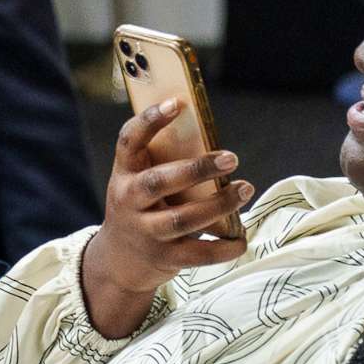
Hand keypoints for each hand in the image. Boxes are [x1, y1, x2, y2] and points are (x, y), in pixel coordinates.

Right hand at [80, 99, 251, 340]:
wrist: (118, 260)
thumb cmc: (141, 208)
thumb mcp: (139, 181)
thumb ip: (164, 162)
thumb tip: (212, 139)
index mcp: (125, 174)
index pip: (129, 141)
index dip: (150, 120)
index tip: (176, 103)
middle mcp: (129, 201)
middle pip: (159, 182)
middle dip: (197, 169)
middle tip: (231, 157)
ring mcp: (145, 232)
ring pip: (182, 219)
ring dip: (219, 205)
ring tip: (245, 189)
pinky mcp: (163, 258)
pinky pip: (197, 254)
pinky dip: (223, 249)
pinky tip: (241, 239)